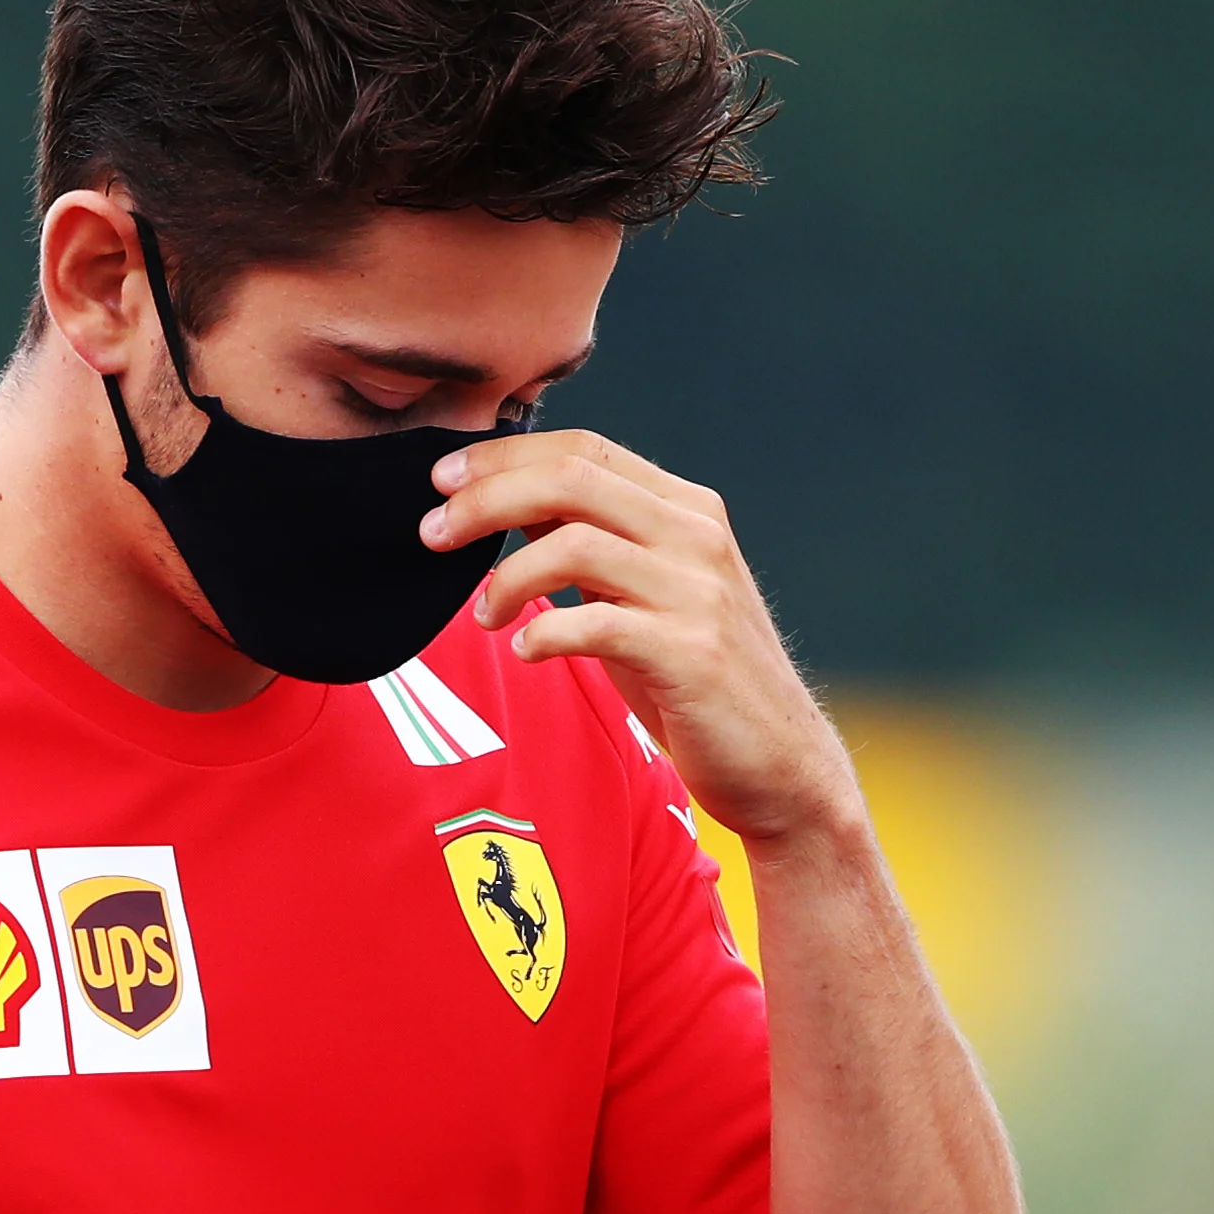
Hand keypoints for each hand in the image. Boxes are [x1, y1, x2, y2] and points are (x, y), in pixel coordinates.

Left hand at [424, 430, 860, 847]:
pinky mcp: (692, 654)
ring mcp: (698, 593)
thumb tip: (509, 504)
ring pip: (575, 544)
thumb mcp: (646, 594)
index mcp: (686, 510)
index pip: (584, 450)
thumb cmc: (695, 679)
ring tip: (483, 615)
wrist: (780, 764)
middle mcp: (697, 537)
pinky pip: (596, 623)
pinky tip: (525, 650)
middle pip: (571, 480)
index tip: (443, 480)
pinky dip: (544, 631)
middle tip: (433, 533)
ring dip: (506, 575)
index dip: (505, 456)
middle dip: (486, 498)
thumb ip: (593, 544)